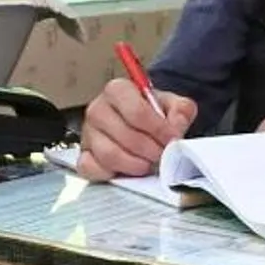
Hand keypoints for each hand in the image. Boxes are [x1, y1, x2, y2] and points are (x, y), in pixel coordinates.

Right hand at [77, 78, 195, 179]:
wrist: (139, 123)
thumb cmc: (151, 113)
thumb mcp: (172, 104)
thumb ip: (181, 111)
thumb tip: (175, 127)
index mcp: (117, 90)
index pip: (136, 111)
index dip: (158, 129)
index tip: (171, 139)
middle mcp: (98, 109)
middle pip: (125, 135)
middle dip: (150, 150)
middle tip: (162, 155)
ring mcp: (88, 134)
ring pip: (110, 155)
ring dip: (135, 164)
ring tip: (148, 163)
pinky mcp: (84, 155)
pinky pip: (92, 169)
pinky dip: (113, 173)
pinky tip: (128, 170)